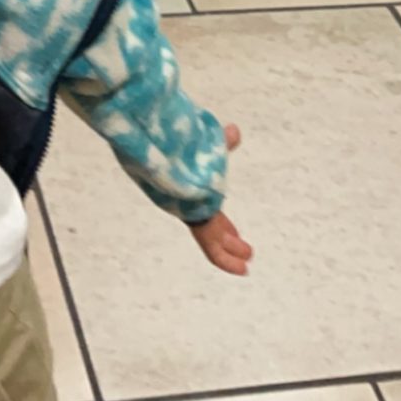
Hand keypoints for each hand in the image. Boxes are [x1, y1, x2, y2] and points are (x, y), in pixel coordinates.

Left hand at [190, 126, 251, 275]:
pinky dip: (226, 260)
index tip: (235, 232)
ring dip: (229, 252)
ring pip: (212, 239)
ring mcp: (190, 211)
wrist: (154, 143)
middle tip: (245, 249)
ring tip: (246, 262)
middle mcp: (187, 201)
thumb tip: (234, 131)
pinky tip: (241, 269)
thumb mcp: (204, 142)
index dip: (223, 220)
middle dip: (227, 238)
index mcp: (190, 186)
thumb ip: (219, 143)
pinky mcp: (193, 218)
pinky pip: (211, 246)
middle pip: (210, 225)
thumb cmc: (176, 140)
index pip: (209, 207)